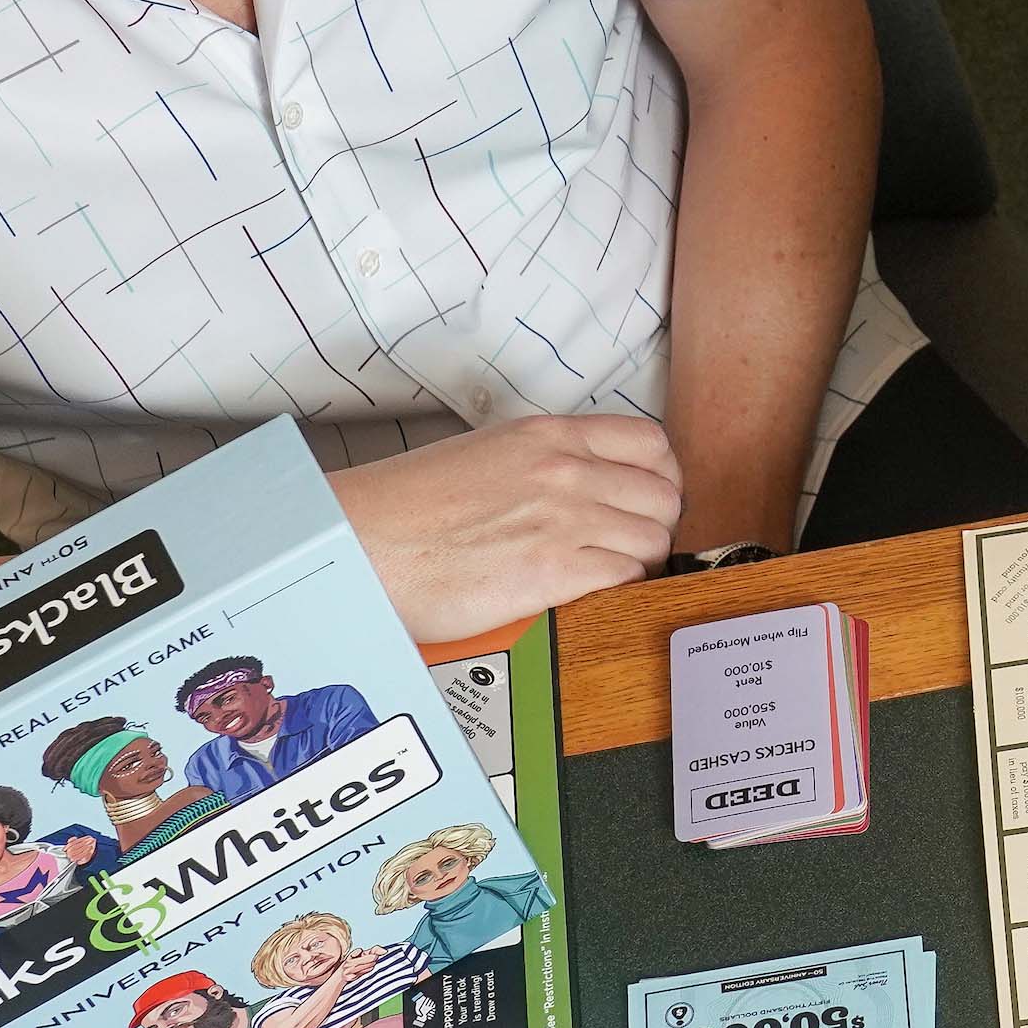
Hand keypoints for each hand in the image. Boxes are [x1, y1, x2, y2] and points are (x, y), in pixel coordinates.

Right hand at [330, 411, 685, 639]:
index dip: (661, 476)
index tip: (648, 497)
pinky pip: (625, 578)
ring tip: (609, 571)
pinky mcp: (553, 572)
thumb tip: (578, 482)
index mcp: (549, 435)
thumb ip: (542, 460)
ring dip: (640, 559)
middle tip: (630, 542)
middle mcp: (566, 471)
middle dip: (655, 523)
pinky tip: (591, 592)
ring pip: (653, 538)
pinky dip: (620, 589)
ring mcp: (564, 520)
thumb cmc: (406, 504)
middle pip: (664, 494)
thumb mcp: (486, 453)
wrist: (363, 539)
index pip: (651, 444)